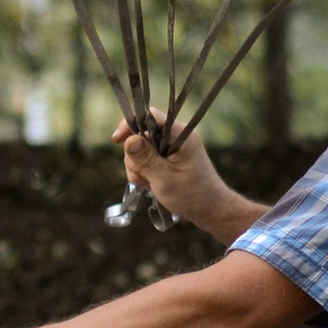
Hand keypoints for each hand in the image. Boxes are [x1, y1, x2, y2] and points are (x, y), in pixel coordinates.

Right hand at [112, 111, 237, 239]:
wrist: (210, 210)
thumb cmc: (192, 195)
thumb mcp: (164, 179)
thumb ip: (145, 159)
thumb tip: (129, 140)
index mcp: (180, 135)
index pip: (150, 116)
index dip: (131, 124)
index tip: (117, 139)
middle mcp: (176, 136)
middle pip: (141, 134)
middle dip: (135, 156)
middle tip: (144, 177)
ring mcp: (172, 147)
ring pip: (140, 148)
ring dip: (138, 167)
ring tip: (149, 184)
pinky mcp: (168, 157)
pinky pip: (146, 158)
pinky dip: (143, 171)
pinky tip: (150, 184)